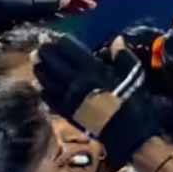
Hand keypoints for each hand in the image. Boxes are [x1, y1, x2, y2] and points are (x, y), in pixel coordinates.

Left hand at [34, 35, 160, 166]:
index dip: (59, 40)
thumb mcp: (134, 76)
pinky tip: (41, 86)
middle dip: (45, 50)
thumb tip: (117, 39)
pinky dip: (42, 90)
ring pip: (45, 78)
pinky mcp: (67, 112)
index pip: (67, 47)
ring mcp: (68, 98)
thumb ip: (123, 56)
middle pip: (51, 60)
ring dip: (40, 68)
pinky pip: (48, 98)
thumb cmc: (135, 103)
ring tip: (37, 62)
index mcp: (92, 69)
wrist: (129, 135)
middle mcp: (75, 81)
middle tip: (42, 45)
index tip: (55, 37)